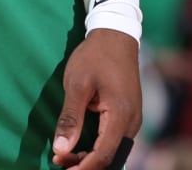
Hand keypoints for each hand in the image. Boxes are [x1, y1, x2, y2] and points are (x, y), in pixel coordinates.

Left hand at [52, 29, 140, 168]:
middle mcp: (132, 121)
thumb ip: (70, 119)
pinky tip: (80, 146)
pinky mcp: (130, 114)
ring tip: (65, 155)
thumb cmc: (95, 56)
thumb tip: (61, 149)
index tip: (59, 165)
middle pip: (111, 158)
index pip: (103, 155)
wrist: (116, 34)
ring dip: (91, 158)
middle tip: (58, 161)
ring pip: (114, 151)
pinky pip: (116, 140)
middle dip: (85, 165)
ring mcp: (133, 118)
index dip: (81, 167)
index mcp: (121, 114)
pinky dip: (98, 148)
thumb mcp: (77, 85)